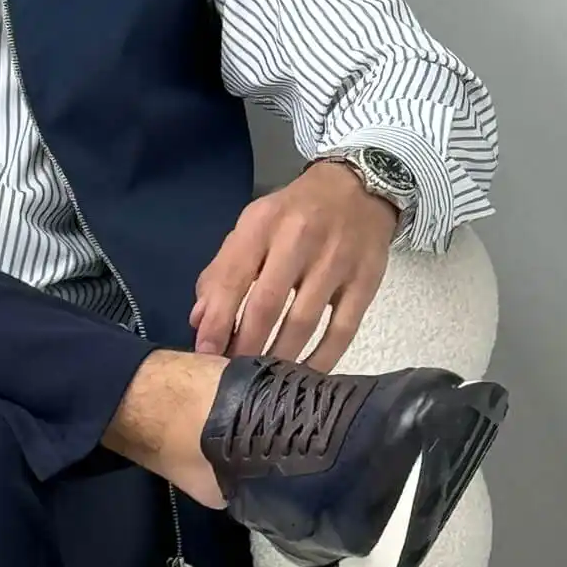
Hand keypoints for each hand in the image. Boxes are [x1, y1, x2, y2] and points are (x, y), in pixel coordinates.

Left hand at [190, 160, 398, 369]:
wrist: (358, 187)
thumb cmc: (294, 214)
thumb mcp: (252, 227)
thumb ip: (222, 271)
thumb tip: (200, 322)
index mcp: (263, 224)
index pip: (233, 278)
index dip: (217, 322)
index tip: (206, 355)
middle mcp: (300, 239)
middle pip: (267, 305)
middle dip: (246, 346)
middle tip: (233, 376)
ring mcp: (336, 260)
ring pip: (303, 322)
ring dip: (279, 357)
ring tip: (264, 379)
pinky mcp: (366, 279)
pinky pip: (342, 330)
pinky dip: (322, 359)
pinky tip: (304, 375)